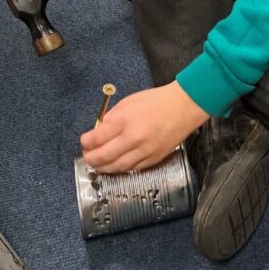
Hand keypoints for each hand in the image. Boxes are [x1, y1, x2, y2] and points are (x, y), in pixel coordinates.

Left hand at [79, 82, 209, 171]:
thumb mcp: (128, 101)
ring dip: (103, 167)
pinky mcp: (153, 159)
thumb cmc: (157, 101)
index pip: (96, 139)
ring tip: (97, 164)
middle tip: (87, 155)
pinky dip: (120, 168)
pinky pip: (132, 169)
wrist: (184, 107)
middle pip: (103, 157)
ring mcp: (144, 151)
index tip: (84, 141)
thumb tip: (100, 131)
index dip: (86, 142)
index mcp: (124, 121)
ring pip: (116, 167)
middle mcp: (132, 139)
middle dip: (90, 158)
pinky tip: (115, 165)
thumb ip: (112, 117)